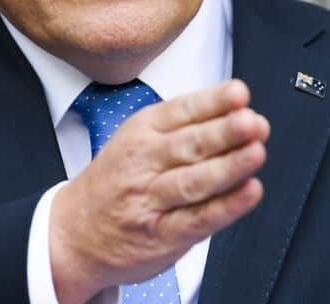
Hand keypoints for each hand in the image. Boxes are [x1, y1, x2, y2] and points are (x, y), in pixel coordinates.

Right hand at [49, 79, 268, 303]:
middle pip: (189, 145)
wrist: (74, 233)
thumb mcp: (136, 138)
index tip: (240, 93)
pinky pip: (197, 219)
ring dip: (228, 167)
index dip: (213, 102)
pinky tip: (248, 192)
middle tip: (252, 122)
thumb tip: (238, 108)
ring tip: (255, 152)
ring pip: (193, 181)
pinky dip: (225, 207)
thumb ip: (183, 124)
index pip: (182, 111)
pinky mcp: (162, 235)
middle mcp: (144, 163)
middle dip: (224, 132)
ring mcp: (151, 200)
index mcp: (141, 131)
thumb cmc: (114, 182)